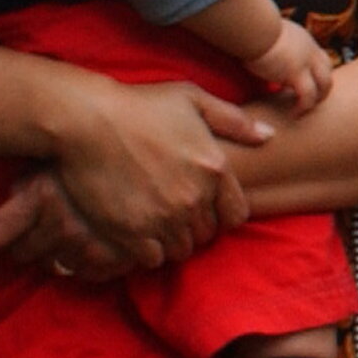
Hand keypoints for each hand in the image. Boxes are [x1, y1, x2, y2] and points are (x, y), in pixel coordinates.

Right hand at [0, 79, 267, 272]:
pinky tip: (135, 233)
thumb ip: (234, 120)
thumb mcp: (193, 99)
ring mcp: (163, 218)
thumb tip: (270, 136)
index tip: (203, 207)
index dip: (220, 214)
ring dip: (170, 241)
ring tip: (154, 225)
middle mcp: (195, 198)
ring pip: (180, 250)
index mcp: (215, 169)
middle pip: (206, 235)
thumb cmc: (140, 104)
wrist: (87, 121)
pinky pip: (151, 258)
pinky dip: (146, 251)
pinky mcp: (132, 232)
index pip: (235, 215)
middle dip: (194, 228)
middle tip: (173, 215)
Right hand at [253, 20, 335, 114]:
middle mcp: (309, 48)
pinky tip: (293, 114)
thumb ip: (269, 43)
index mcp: (302, 39)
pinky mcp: (296, 73)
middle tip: (310, 102)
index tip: (303, 85)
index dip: (315, 73)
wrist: (250, 26)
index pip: (318, 57)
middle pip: (328, 71)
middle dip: (322, 88)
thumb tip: (256, 47)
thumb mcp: (265, 34)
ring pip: (325, 85)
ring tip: (302, 111)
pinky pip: (307, 96)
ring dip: (316, 100)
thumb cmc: (249, 28)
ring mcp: (306, 61)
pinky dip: (303, 107)